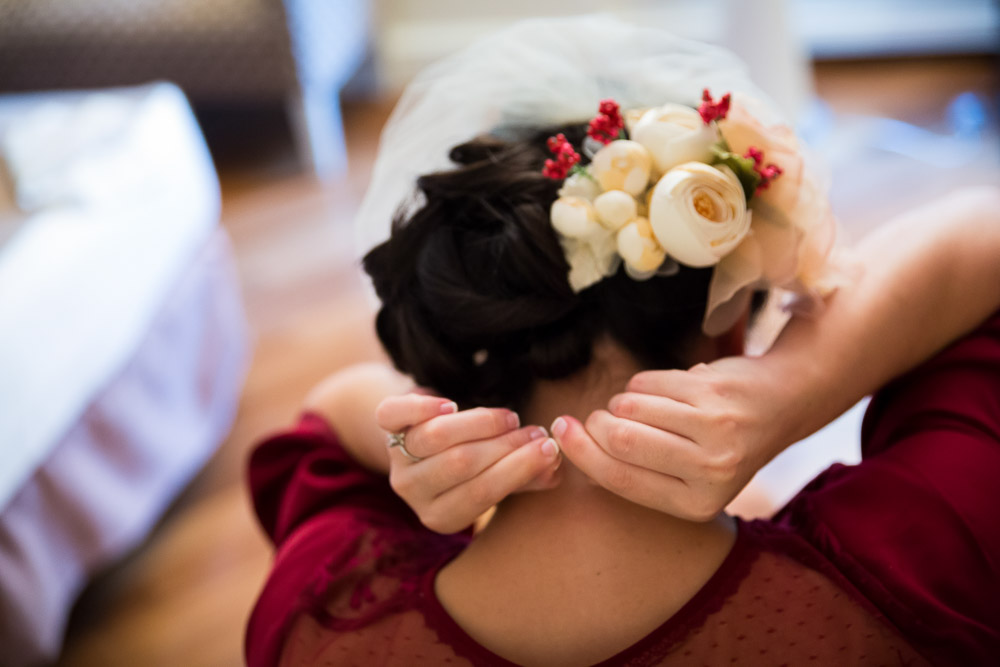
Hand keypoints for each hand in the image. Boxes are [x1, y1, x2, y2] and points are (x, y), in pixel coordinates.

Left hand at [375, 393, 561, 533]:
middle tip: (536, 431)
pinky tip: (449, 403)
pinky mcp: (387, 425)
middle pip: (460, 464)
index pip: (479, 494)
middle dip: (504, 445)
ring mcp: (396, 458)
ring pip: (434, 437)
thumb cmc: (475, 462)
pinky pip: (392, 414)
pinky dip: (420, 406)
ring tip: (510, 417)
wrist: (428, 436)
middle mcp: (412, 491)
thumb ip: (526, 476)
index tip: (549, 449)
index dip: (516, 470)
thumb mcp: (498, 476)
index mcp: (441, 515)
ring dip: (479, 422)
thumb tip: (556, 469)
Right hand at [554, 356, 795, 520]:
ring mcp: (716, 429)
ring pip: (631, 407)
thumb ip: (638, 470)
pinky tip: (664, 391)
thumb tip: (570, 443)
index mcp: (697, 505)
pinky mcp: (715, 392)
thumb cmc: (721, 444)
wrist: (781, 403)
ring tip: (642, 407)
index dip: (581, 453)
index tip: (559, 430)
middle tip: (597, 417)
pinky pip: (649, 382)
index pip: (621, 479)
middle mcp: (711, 472)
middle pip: (621, 441)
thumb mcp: (689, 477)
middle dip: (596, 423)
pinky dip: (643, 384)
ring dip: (622, 402)